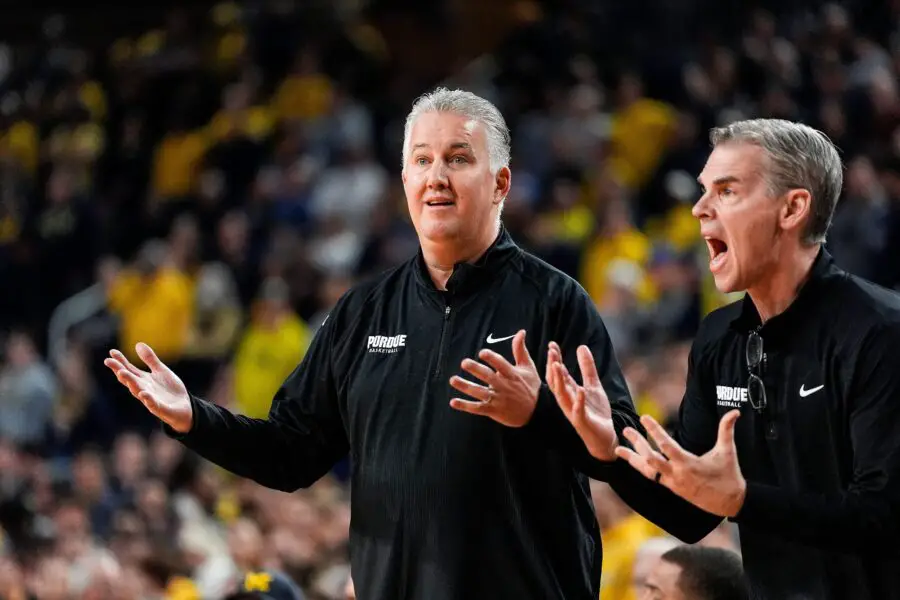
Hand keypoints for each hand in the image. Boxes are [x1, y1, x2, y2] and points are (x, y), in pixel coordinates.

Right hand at [103, 343, 192, 432]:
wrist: (185, 407)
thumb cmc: (170, 389)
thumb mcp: (161, 371)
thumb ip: (150, 359)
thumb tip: (138, 344)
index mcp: (143, 380)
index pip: (129, 369)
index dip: (120, 361)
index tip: (112, 351)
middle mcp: (143, 389)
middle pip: (129, 379)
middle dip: (120, 371)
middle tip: (109, 362)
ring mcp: (150, 399)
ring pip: (138, 391)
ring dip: (130, 382)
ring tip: (122, 373)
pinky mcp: (160, 408)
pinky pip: (153, 404)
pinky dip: (148, 399)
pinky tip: (143, 394)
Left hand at [449, 330, 540, 426]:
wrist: (536, 412)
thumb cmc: (531, 387)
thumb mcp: (528, 367)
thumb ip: (520, 349)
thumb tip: (521, 331)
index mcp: (512, 375)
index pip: (501, 365)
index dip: (492, 359)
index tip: (482, 353)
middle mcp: (504, 386)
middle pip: (488, 377)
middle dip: (476, 369)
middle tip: (464, 362)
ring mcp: (498, 399)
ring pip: (479, 392)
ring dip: (465, 386)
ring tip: (452, 379)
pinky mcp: (493, 410)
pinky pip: (477, 408)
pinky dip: (465, 406)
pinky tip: (453, 402)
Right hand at [546, 342, 617, 460]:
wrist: (605, 436)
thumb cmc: (596, 411)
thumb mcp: (593, 385)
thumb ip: (587, 368)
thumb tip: (581, 346)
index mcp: (568, 392)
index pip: (558, 374)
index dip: (555, 359)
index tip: (552, 345)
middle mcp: (567, 400)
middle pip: (556, 382)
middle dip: (553, 367)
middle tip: (551, 351)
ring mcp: (573, 411)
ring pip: (562, 395)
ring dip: (559, 381)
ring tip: (558, 366)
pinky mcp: (582, 422)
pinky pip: (578, 411)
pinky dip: (579, 401)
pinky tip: (581, 390)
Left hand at [614, 410, 745, 516]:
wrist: (730, 503)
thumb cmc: (729, 475)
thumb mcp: (728, 451)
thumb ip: (727, 430)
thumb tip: (735, 412)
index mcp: (688, 464)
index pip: (666, 445)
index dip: (654, 431)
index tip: (644, 417)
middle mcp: (676, 474)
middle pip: (650, 458)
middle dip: (637, 443)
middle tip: (626, 429)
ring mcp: (673, 483)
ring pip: (647, 471)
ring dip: (633, 459)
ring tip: (618, 450)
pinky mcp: (672, 488)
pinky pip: (652, 477)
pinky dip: (641, 468)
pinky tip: (634, 460)